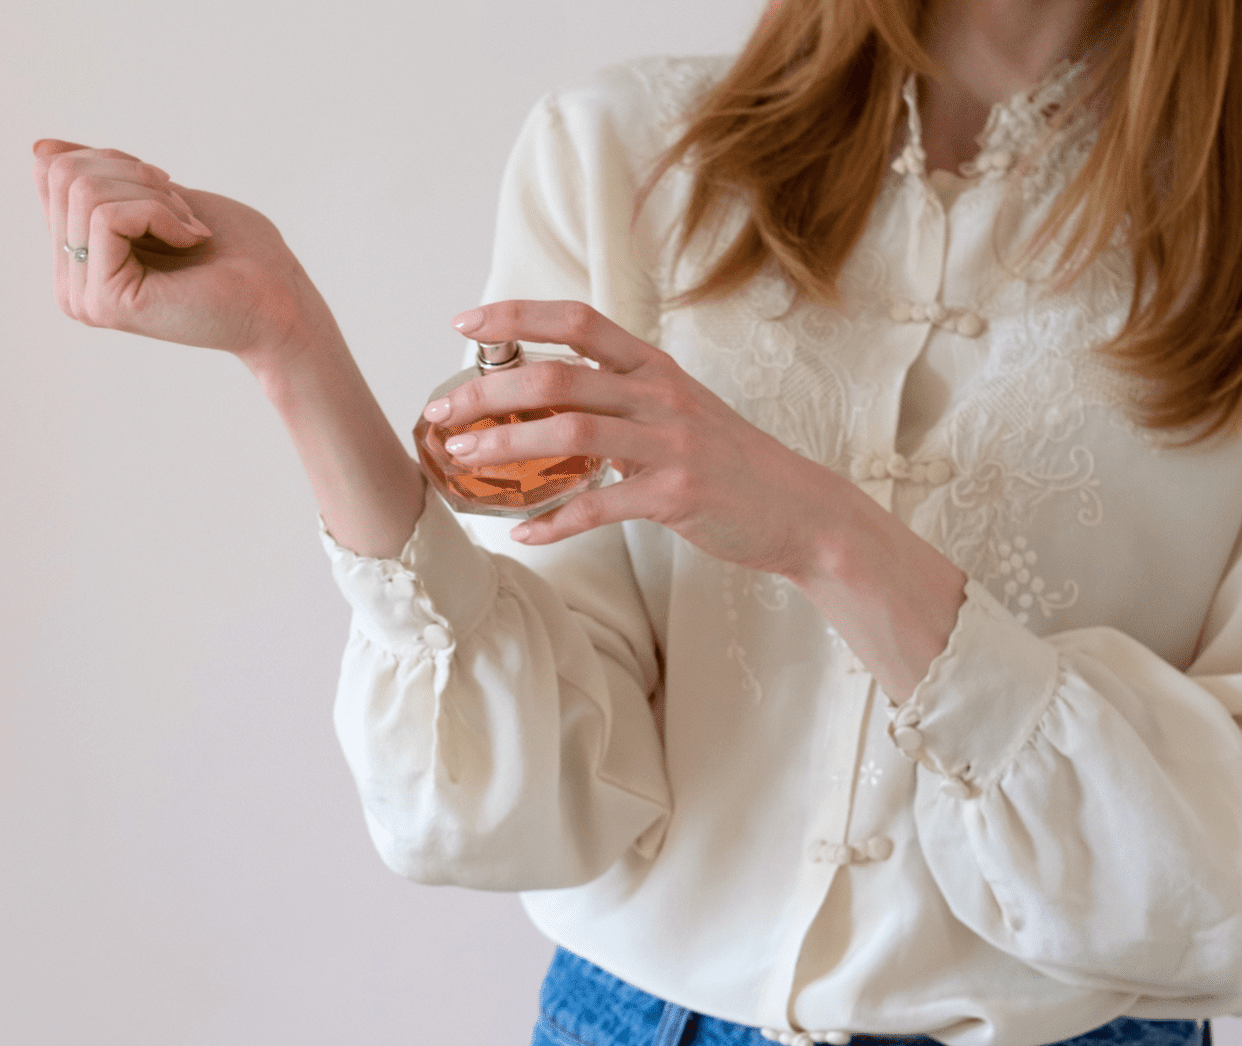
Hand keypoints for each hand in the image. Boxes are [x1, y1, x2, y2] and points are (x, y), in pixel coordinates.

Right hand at [31, 139, 327, 367]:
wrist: (282, 305)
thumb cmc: (240, 256)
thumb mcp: (163, 197)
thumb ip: (103, 178)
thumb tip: (39, 147)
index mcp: (80, 259)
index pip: (54, 172)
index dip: (113, 160)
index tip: (168, 187)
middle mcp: (71, 283)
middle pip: (62, 175)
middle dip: (135, 175)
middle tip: (186, 212)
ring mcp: (82, 297)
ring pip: (82, 190)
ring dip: (153, 195)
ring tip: (191, 230)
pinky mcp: (104, 301)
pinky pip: (107, 216)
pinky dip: (159, 213)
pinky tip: (190, 241)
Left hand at [437, 300, 868, 577]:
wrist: (798, 509)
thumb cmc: (729, 462)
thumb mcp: (676, 411)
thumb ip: (620, 399)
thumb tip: (548, 400)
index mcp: (654, 367)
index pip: (577, 321)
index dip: (516, 316)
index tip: (465, 323)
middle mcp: (659, 395)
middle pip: (557, 376)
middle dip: (488, 391)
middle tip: (443, 413)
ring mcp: (670, 443)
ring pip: (570, 433)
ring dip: (507, 446)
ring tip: (463, 460)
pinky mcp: (676, 493)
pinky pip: (600, 505)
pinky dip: (556, 521)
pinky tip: (523, 533)